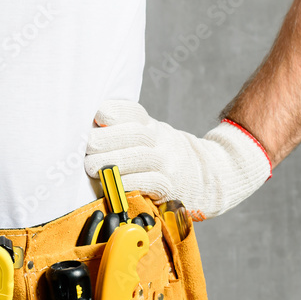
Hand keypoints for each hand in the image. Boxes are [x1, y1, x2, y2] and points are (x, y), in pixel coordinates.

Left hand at [84, 101, 271, 219]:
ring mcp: (169, 164)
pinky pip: (149, 183)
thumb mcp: (151, 139)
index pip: (135, 112)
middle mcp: (163, 142)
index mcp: (153, 128)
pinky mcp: (172, 188)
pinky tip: (113, 185)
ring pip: (141, 158)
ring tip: (91, 167)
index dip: (116, 111)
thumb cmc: (166, 161)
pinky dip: (129, 183)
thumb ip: (125, 134)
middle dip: (107, 139)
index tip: (98, 115)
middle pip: (135, 133)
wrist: (213, 178)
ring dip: (112, 162)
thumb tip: (87, 132)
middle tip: (87, 147)